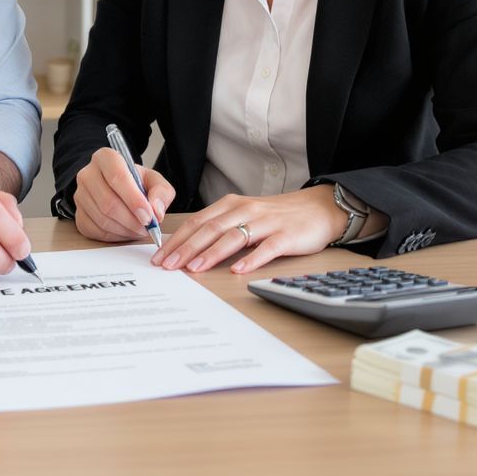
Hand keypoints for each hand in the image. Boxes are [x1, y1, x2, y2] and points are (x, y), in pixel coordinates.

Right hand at [73, 146, 174, 242]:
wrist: (117, 188)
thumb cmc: (135, 182)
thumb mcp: (153, 180)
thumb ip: (161, 192)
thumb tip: (156, 211)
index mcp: (106, 158)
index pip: (117, 177)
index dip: (134, 199)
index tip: (149, 216)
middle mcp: (88, 174)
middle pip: (108, 202)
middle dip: (132, 220)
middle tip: (147, 227)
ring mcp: (80, 195)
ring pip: (102, 219)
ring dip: (125, 230)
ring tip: (139, 229)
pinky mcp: (78, 215)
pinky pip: (95, 231)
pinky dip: (115, 236)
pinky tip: (126, 231)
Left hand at [151, 186, 345, 274]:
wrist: (317, 208)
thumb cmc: (276, 216)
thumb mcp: (243, 216)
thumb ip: (219, 228)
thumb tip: (188, 247)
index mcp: (230, 205)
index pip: (197, 222)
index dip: (177, 240)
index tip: (159, 257)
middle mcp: (245, 210)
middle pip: (209, 229)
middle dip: (185, 248)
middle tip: (167, 266)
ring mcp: (266, 223)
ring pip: (233, 237)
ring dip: (211, 253)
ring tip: (194, 268)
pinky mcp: (286, 236)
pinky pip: (266, 248)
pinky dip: (250, 259)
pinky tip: (237, 270)